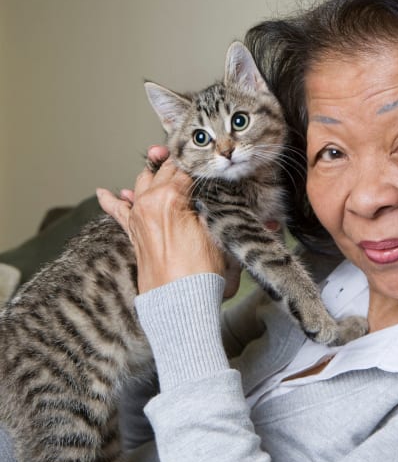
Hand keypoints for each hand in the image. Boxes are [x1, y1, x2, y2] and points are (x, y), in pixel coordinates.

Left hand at [97, 147, 227, 293]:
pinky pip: (117, 211)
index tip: (207, 159)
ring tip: (160, 160)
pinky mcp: (133, 234)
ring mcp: (138, 216)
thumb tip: (229, 202)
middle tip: (190, 158)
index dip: (199, 163)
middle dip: (176, 163)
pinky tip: (105, 192)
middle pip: (164, 171)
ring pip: (142, 183)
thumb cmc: (203, 273)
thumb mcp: (220, 234)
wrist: (181, 303)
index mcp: (172, 196)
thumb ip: (219, 210)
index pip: (186, 167)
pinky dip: (111, 200)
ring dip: (152, 173)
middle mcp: (150, 202)